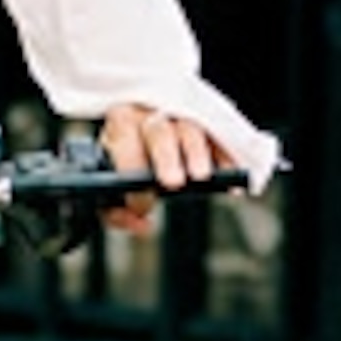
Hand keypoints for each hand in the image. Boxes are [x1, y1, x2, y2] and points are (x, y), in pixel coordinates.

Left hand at [95, 103, 222, 230]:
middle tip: (173, 183)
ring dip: (197, 154)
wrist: (137, 138)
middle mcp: (151, 115)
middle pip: (159, 131)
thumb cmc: (122, 162)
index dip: (132, 167)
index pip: (124, 137)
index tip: (142, 200)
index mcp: (121, 123)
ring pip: (191, 130)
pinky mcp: (207, 125)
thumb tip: (142, 225)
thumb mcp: (108, 185)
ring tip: (203, 178)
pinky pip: (219, 137)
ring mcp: (181, 117)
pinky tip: (232, 175)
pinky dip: (227, 156)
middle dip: (166, 157)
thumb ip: (114, 211)